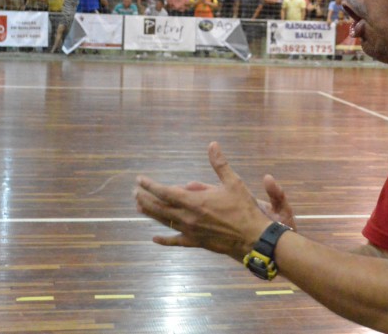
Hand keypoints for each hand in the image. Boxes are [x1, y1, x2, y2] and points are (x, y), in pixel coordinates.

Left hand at [134, 142, 272, 259]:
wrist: (252, 238)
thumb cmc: (244, 209)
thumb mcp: (234, 182)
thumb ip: (220, 164)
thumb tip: (212, 145)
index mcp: (194, 201)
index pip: (164, 192)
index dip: (150, 186)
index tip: (139, 180)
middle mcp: (187, 217)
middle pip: (159, 207)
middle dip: (145, 198)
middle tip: (135, 192)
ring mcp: (189, 231)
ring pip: (164, 221)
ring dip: (150, 213)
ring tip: (138, 207)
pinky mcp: (195, 242)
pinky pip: (175, 241)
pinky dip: (163, 239)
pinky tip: (154, 238)